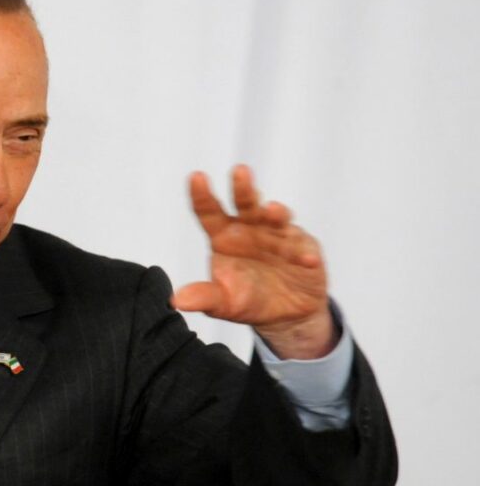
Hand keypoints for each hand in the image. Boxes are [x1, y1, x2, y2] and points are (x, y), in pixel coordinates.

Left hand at [170, 165, 335, 358]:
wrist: (284, 313)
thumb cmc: (248, 299)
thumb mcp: (223, 303)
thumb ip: (204, 297)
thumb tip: (176, 300)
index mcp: (224, 237)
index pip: (209, 212)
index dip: (202, 195)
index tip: (196, 177)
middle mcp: (251, 229)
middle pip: (246, 205)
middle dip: (243, 188)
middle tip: (240, 171)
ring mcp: (279, 236)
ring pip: (277, 219)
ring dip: (277, 214)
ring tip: (273, 211)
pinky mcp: (304, 248)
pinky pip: (304, 249)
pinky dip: (306, 254)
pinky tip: (308, 260)